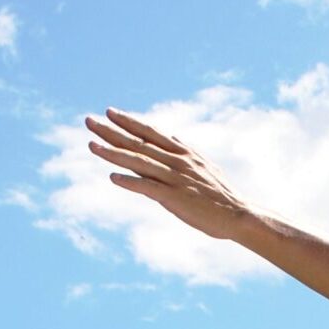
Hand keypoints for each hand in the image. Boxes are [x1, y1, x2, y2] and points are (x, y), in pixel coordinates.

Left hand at [84, 109, 255, 240]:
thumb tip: (173, 137)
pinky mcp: (176, 198)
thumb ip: (186, 152)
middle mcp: (177, 161)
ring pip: (139, 162)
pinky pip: (149, 188)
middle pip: (138, 143)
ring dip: (113, 153)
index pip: (150, 133)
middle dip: (111, 131)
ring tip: (91, 145)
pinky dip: (131, 182)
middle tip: (88, 120)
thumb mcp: (206, 165)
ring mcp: (175, 178)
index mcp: (183, 153)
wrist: (240, 215)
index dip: (129, 122)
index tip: (110, 112)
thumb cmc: (222, 195)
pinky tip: (113, 177)